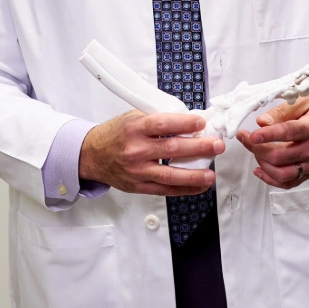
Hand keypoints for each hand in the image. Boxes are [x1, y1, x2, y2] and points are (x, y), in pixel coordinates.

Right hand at [78, 110, 222, 195]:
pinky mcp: (139, 186)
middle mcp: (136, 150)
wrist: (92, 155)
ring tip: (211, 174)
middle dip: (198, 148)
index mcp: (135, 128)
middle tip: (217, 146)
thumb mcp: (133, 117)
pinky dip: (184, 189)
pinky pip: (165, 190)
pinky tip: (200, 186)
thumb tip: (190, 122)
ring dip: (194, 175)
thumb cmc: (116, 134)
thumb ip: (158, 119)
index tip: (201, 123)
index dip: (184, 124)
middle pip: (172, 149)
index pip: (163, 124)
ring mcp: (138, 171)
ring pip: (170, 175)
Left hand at [237, 93, 308, 188]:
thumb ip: (282, 111)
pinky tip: (260, 169)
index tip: (250, 135)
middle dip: (257, 149)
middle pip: (281, 156)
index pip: (288, 133)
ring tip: (255, 151)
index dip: (267, 135)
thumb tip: (261, 122)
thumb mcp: (306, 100)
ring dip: (263, 165)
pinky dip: (272, 180)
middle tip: (245, 138)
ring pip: (283, 174)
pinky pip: (290, 182)